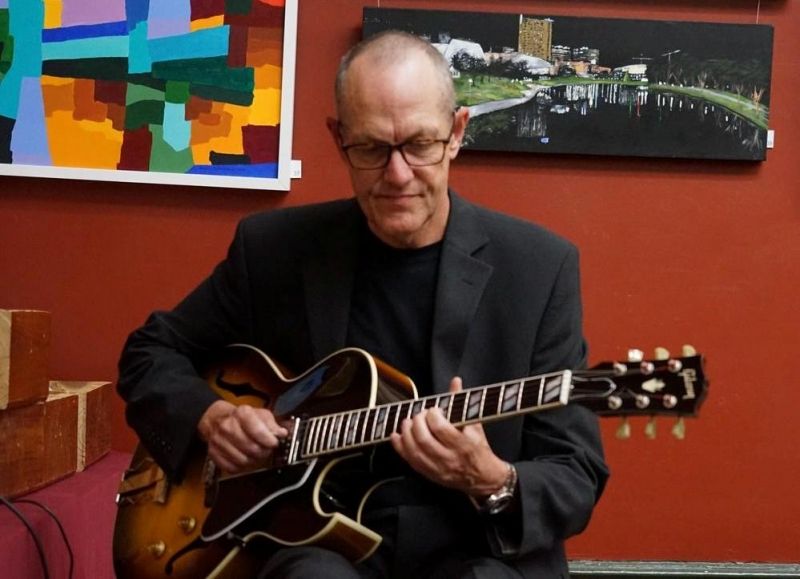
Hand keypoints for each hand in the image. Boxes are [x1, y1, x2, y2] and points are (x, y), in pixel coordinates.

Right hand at [198, 400, 287, 473]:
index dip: (269, 440)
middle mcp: (228, 426)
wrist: (217, 419)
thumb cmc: (241, 418)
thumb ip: (272, 424)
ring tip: (256, 454)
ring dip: (253, 460)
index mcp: (241, 414)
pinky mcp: (214, 453)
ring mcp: (219, 441)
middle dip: (264, 452)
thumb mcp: (260, 414)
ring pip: (243, 460)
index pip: (258, 431)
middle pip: (252, 448)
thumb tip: (281, 433)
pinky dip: (241, 467)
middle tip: (267, 449)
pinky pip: (232, 467)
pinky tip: (245, 458)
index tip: (274, 442)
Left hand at [389, 377, 508, 497]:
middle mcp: (450, 458)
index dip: (432, 415)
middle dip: (417, 423)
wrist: (483, 476)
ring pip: (415, 452)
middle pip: (424, 440)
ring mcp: (438, 468)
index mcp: (463, 444)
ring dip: (406, 434)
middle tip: (419, 415)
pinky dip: (400, 447)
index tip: (433, 410)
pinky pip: (410, 461)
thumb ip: (461, 402)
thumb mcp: (474, 423)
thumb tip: (455, 381)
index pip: (441, 428)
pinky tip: (397, 436)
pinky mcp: (429, 474)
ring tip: (408, 422)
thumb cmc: (478, 447)